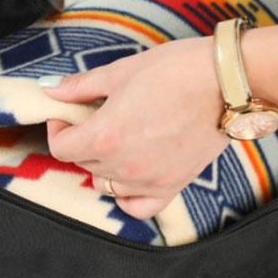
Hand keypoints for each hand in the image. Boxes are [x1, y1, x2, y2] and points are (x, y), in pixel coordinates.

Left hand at [39, 35, 230, 219]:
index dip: (57, 129)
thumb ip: (80, 87)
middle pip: (83, 165)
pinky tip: (131, 174)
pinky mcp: (173, 186)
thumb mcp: (120, 72)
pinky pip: (138, 207)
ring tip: (116, 141)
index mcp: (104, 138)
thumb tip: (49, 91)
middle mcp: (123, 167)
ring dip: (102, 166)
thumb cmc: (175, 70)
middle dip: (81, 141)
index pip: (60, 148)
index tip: (66, 116)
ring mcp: (149, 181)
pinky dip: (128, 196)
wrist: (227, 81)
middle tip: (95, 118)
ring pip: (106, 185)